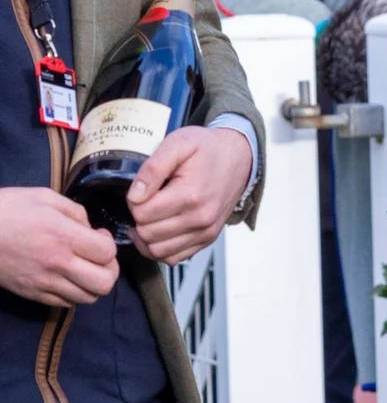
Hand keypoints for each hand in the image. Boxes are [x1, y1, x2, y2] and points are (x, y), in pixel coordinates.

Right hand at [0, 186, 118, 305]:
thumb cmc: (7, 209)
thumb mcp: (44, 197)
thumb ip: (75, 212)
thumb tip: (92, 230)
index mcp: (62, 236)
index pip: (107, 253)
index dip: (109, 245)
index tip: (99, 236)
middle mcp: (57, 263)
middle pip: (104, 283)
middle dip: (109, 270)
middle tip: (99, 258)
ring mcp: (45, 283)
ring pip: (89, 298)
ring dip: (93, 284)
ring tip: (85, 269)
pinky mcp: (34, 295)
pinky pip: (68, 304)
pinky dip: (75, 293)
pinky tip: (68, 278)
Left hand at [126, 124, 252, 263]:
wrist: (238, 157)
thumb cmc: (208, 150)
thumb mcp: (177, 144)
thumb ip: (153, 168)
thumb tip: (135, 195)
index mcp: (190, 195)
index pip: (142, 214)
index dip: (133, 202)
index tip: (140, 191)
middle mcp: (200, 219)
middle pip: (148, 234)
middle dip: (139, 219)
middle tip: (144, 202)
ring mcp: (205, 232)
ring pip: (158, 251)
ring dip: (146, 237)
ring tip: (148, 218)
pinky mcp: (207, 239)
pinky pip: (174, 258)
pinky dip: (161, 248)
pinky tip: (159, 231)